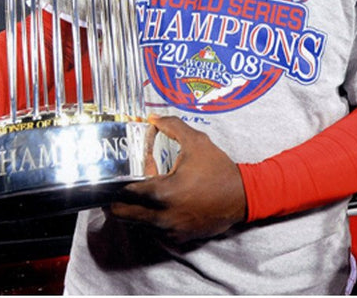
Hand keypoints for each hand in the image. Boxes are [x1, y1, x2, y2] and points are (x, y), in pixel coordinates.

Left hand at [109, 115, 246, 245]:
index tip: (113, 177)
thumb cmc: (219, 169)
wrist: (243, 196)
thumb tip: (153, 118)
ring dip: (133, 212)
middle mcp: (162, 216)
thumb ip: (172, 126)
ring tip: (137, 197)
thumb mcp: (197, 142)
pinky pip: (155, 232)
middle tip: (116, 190)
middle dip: (116, 202)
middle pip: (123, 215)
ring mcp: (170, 230)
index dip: (115, 184)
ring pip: (137, 225)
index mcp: (162, 192)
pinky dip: (150, 221)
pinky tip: (158, 207)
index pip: (125, 193)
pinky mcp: (179, 238)